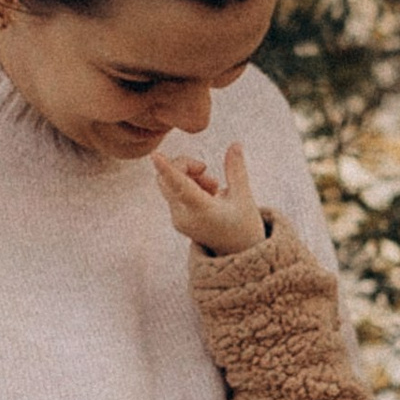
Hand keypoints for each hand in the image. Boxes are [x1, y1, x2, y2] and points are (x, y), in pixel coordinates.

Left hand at [154, 142, 266, 256]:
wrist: (237, 255)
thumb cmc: (243, 227)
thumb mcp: (244, 198)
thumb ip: (236, 169)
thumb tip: (235, 144)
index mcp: (202, 211)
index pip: (180, 186)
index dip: (167, 168)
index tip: (155, 155)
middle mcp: (184, 216)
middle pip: (167, 179)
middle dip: (184, 166)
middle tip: (207, 172)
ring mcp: (177, 218)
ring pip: (169, 184)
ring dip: (188, 175)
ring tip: (213, 187)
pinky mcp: (177, 218)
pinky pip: (173, 192)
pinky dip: (188, 184)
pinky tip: (208, 194)